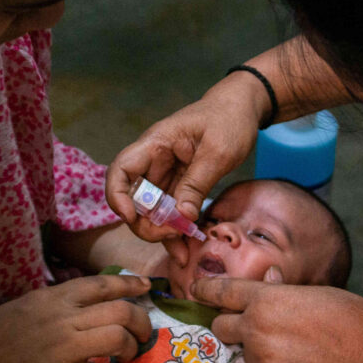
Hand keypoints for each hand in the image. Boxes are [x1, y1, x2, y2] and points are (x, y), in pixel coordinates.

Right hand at [0, 274, 154, 362]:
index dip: (131, 285)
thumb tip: (87, 303)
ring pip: (119, 339)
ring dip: (131, 350)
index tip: (146, 288)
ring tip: (125, 358)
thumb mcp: (24, 305)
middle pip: (121, 311)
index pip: (102, 284)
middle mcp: (62, 319)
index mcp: (52, 298)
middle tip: (141, 335)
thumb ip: (56, 302)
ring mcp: (63, 351)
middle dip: (141, 323)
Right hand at [105, 75, 265, 238]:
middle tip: (170, 237)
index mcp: (155, 144)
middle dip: (145, 224)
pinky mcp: (179, 185)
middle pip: (134, 199)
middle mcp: (154, 161)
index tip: (131, 217)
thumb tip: (180, 217)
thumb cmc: (229, 118)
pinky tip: (185, 249)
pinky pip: (171, 212)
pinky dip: (176, 230)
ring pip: (152, 211)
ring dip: (161, 234)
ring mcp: (166, 175)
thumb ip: (197, 183)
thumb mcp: (218, 151)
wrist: (243, 107)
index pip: (120, 170)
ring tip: (182, 254)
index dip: (118, 196)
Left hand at [190, 278, 362, 362]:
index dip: (206, 290)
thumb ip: (285, 291)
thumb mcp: (318, 293)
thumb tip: (270, 281)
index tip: (195, 290)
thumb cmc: (352, 319)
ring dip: (259, 352)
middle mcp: (254, 330)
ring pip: (246, 355)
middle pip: (220, 327)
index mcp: (265, 300)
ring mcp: (260, 362)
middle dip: (229, 325)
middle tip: (251, 327)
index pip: (223, 292)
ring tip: (295, 352)